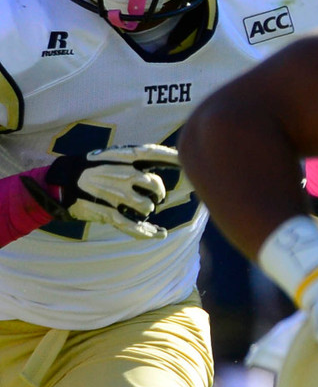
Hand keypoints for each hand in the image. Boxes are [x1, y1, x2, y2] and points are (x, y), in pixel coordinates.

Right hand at [39, 142, 181, 238]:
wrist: (62, 182)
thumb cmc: (92, 168)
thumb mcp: (113, 156)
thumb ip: (139, 158)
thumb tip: (176, 156)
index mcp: (124, 158)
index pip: (153, 153)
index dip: (173, 157)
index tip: (187, 162)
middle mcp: (123, 174)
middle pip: (156, 186)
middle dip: (158, 193)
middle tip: (153, 196)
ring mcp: (116, 194)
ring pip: (147, 207)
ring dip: (145, 210)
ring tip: (136, 207)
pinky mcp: (108, 212)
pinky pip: (133, 226)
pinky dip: (148, 233)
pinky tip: (159, 234)